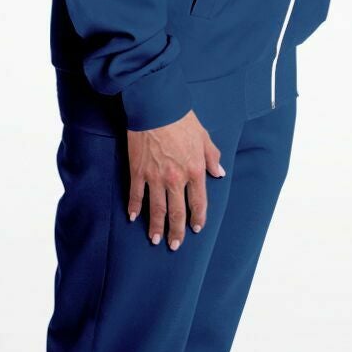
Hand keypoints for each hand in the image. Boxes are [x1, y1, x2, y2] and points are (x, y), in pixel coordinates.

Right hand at [126, 110, 224, 249]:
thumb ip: (212, 157)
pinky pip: (136, 194)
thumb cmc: (181, 118)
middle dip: (176, 231)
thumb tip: (219, 173)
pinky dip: (134, 207)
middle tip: (174, 245)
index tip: (196, 229)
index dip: (197, 218)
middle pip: (177, 212)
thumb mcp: (204, 137)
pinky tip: (133, 217)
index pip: (198, 202)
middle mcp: (176, 178)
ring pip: (156, 208)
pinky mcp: (137, 171)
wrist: (156, 106)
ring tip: (154, 239)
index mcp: (195, 170)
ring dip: (156, 226)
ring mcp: (155, 177)